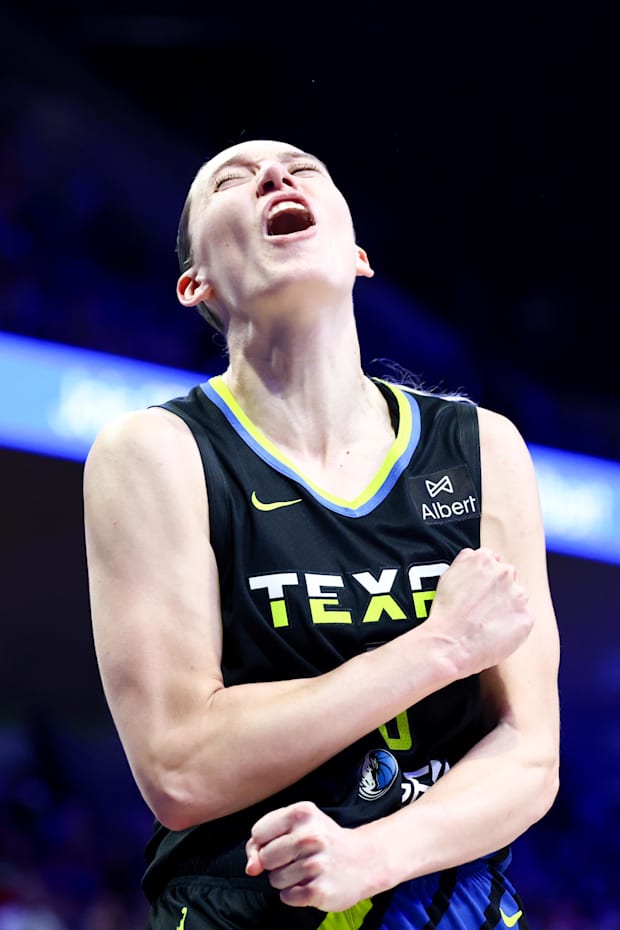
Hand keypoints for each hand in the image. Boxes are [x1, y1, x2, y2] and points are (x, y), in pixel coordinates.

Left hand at [245, 801, 368, 911]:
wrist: (364, 860)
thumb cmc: (323, 840)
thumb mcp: (297, 826)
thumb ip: (264, 841)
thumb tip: (251, 868)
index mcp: (302, 812)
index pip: (258, 833)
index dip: (265, 842)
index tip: (282, 842)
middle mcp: (310, 836)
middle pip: (265, 858)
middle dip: (276, 863)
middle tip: (297, 858)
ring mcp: (317, 864)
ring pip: (274, 880)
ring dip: (286, 880)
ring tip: (307, 870)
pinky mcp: (321, 890)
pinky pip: (287, 897)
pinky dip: (295, 894)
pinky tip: (311, 884)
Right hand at [428, 547, 532, 675]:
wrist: (450, 643)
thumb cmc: (445, 613)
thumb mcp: (448, 575)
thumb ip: (466, 563)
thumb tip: (475, 560)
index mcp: (484, 559)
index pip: (492, 560)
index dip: (485, 577)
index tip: (479, 590)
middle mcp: (504, 572)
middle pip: (507, 576)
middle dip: (499, 589)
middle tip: (483, 607)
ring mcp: (518, 594)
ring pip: (517, 598)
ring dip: (507, 606)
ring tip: (488, 623)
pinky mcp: (526, 617)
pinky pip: (523, 618)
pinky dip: (513, 625)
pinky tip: (495, 633)